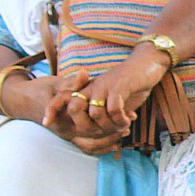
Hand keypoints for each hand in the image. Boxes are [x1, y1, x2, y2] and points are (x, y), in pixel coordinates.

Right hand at [4, 72, 125, 155]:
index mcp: (63, 120)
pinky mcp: (68, 136)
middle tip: (129, 124)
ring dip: (109, 141)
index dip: (111, 123)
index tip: (126, 117)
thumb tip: (84, 74)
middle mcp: (65, 131)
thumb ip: (70, 82)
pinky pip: (86, 147)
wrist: (22, 100)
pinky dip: (101, 146)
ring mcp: (67, 136)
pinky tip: (115, 142)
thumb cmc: (39, 90)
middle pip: (94, 139)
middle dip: (113, 132)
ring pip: (91, 146)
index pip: (92, 127)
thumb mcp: (54, 83)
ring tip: (125, 132)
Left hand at [47, 51, 169, 142]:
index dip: (51, 109)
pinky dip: (120, 119)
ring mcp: (104, 85)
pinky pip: (113, 109)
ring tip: (122, 126)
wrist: (148, 63)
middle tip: (105, 131)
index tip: (46, 123)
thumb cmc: (131, 83)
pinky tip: (128, 119)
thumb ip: (104, 113)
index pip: (62, 97)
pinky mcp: (119, 86)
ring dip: (109, 125)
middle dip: (87, 127)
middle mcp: (92, 86)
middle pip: (74, 109)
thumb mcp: (113, 99)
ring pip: (95, 113)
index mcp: (88, 89)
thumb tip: (101, 133)